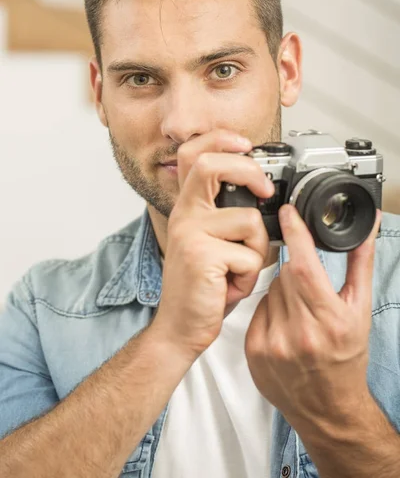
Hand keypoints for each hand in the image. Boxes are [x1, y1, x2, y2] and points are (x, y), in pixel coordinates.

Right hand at [152, 130, 273, 361]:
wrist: (181, 326)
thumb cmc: (202, 285)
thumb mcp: (211, 241)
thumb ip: (227, 215)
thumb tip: (265, 195)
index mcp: (188, 207)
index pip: (193, 154)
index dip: (220, 140)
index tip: (246, 144)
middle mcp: (184, 214)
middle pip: (211, 165)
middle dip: (249, 171)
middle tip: (265, 189)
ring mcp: (190, 233)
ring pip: (249, 220)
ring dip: (257, 250)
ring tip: (239, 268)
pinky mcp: (201, 256)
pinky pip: (250, 255)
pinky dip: (251, 275)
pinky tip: (233, 284)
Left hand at [245, 204, 380, 427]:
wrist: (326, 407)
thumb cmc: (346, 358)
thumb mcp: (359, 311)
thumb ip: (360, 264)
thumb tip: (366, 228)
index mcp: (328, 320)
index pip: (303, 266)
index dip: (295, 234)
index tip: (288, 213)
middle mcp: (298, 333)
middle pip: (285, 274)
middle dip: (296, 271)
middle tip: (309, 290)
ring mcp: (271, 343)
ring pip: (270, 290)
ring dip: (283, 292)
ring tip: (299, 313)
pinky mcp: (252, 350)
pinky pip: (257, 309)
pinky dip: (269, 309)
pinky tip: (284, 325)